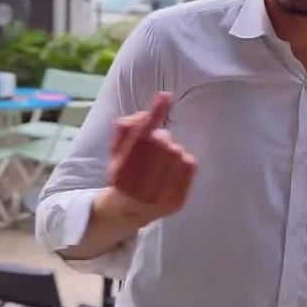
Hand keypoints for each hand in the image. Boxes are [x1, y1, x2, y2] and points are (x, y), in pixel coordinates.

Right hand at [107, 92, 196, 224]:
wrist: (130, 210)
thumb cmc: (124, 174)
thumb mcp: (116, 152)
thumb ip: (125, 130)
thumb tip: (145, 114)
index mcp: (120, 173)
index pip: (140, 137)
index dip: (154, 115)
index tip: (165, 96)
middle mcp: (138, 188)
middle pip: (161, 142)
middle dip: (160, 136)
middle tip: (157, 142)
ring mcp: (159, 197)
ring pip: (177, 151)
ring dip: (172, 148)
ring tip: (163, 158)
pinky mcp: (176, 202)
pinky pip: (190, 165)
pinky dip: (184, 159)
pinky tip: (173, 166)